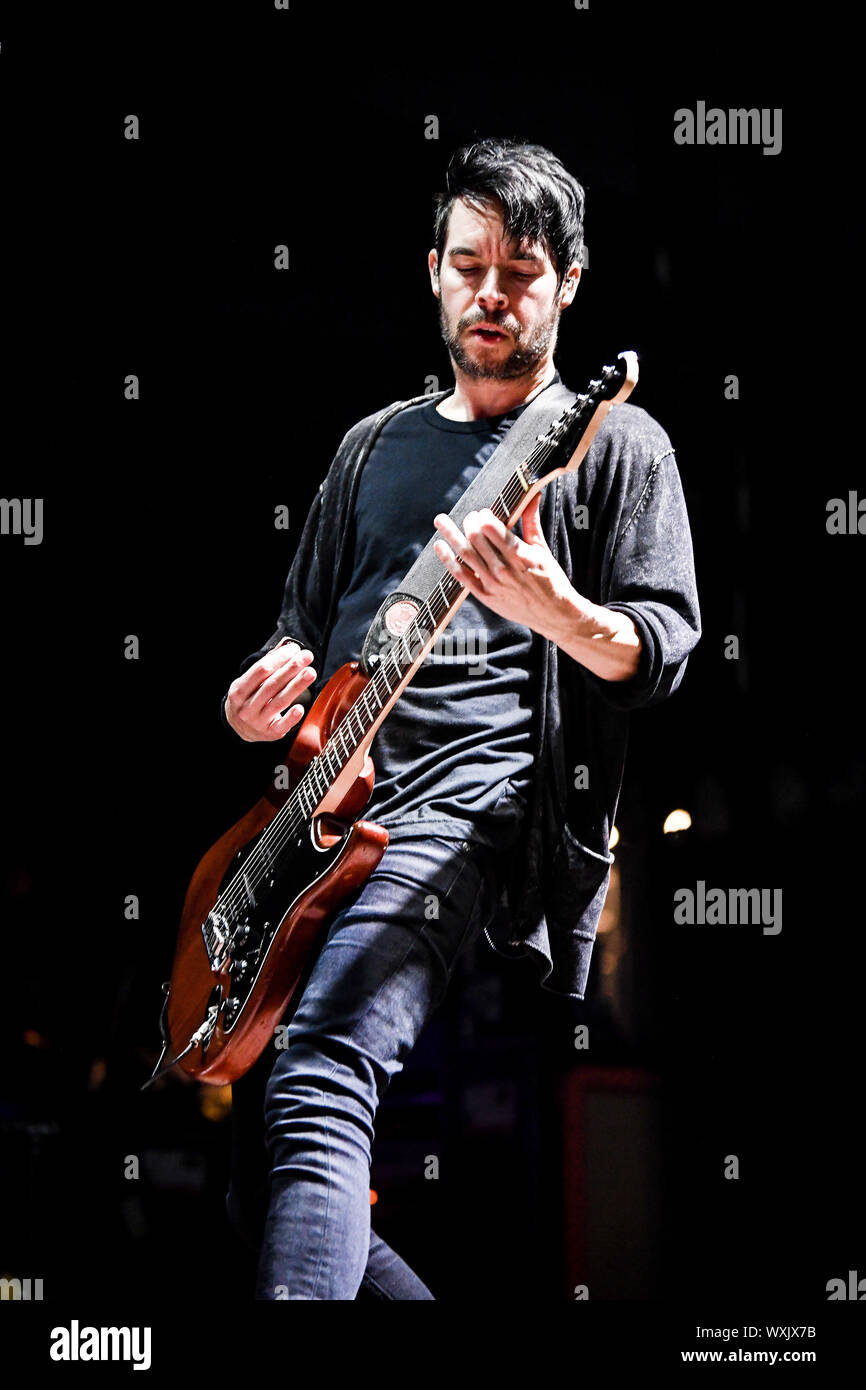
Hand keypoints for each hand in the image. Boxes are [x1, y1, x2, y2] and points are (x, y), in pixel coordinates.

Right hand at [224, 638, 316, 741]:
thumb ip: (268, 664)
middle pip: (272, 684)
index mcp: (238, 690)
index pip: (260, 670)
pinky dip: (291, 717)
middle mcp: (246, 707)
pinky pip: (282, 725)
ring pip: (279, 701)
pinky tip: (300, 707)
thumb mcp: (250, 682)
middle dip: (291, 668)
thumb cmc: (248, 699)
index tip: (294, 649)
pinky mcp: (270, 733)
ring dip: (297, 685)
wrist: (239, 728)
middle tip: (307, 656)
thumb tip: (287, 645)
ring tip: (310, 673)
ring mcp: (257, 721)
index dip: (279, 658)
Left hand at [432, 493, 577, 636]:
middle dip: (469, 522)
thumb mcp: (542, 549)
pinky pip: (461, 576)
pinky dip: (448, 560)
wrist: (553, 614)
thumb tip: (532, 494)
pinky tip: (440, 546)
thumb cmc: (550, 579)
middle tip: (469, 517)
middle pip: (476, 538)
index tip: (483, 513)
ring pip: (465, 554)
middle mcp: (504, 569)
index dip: (483, 516)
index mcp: (520, 554)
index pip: (492, 529)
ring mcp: (493, 584)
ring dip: (450, 534)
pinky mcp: (486, 596)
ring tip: (440, 520)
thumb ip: (532, 521)